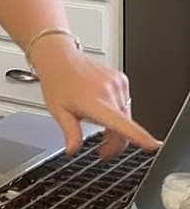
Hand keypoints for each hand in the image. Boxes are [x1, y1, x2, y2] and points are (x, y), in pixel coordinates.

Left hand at [31, 41, 158, 156]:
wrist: (59, 57)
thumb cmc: (57, 81)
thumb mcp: (58, 111)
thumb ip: (70, 133)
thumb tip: (73, 150)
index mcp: (93, 101)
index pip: (119, 122)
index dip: (137, 136)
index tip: (151, 145)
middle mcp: (108, 91)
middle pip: (124, 126)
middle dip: (115, 142)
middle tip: (102, 152)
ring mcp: (117, 83)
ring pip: (126, 116)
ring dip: (117, 126)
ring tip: (98, 126)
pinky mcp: (122, 79)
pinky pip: (125, 103)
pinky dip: (118, 110)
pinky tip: (102, 106)